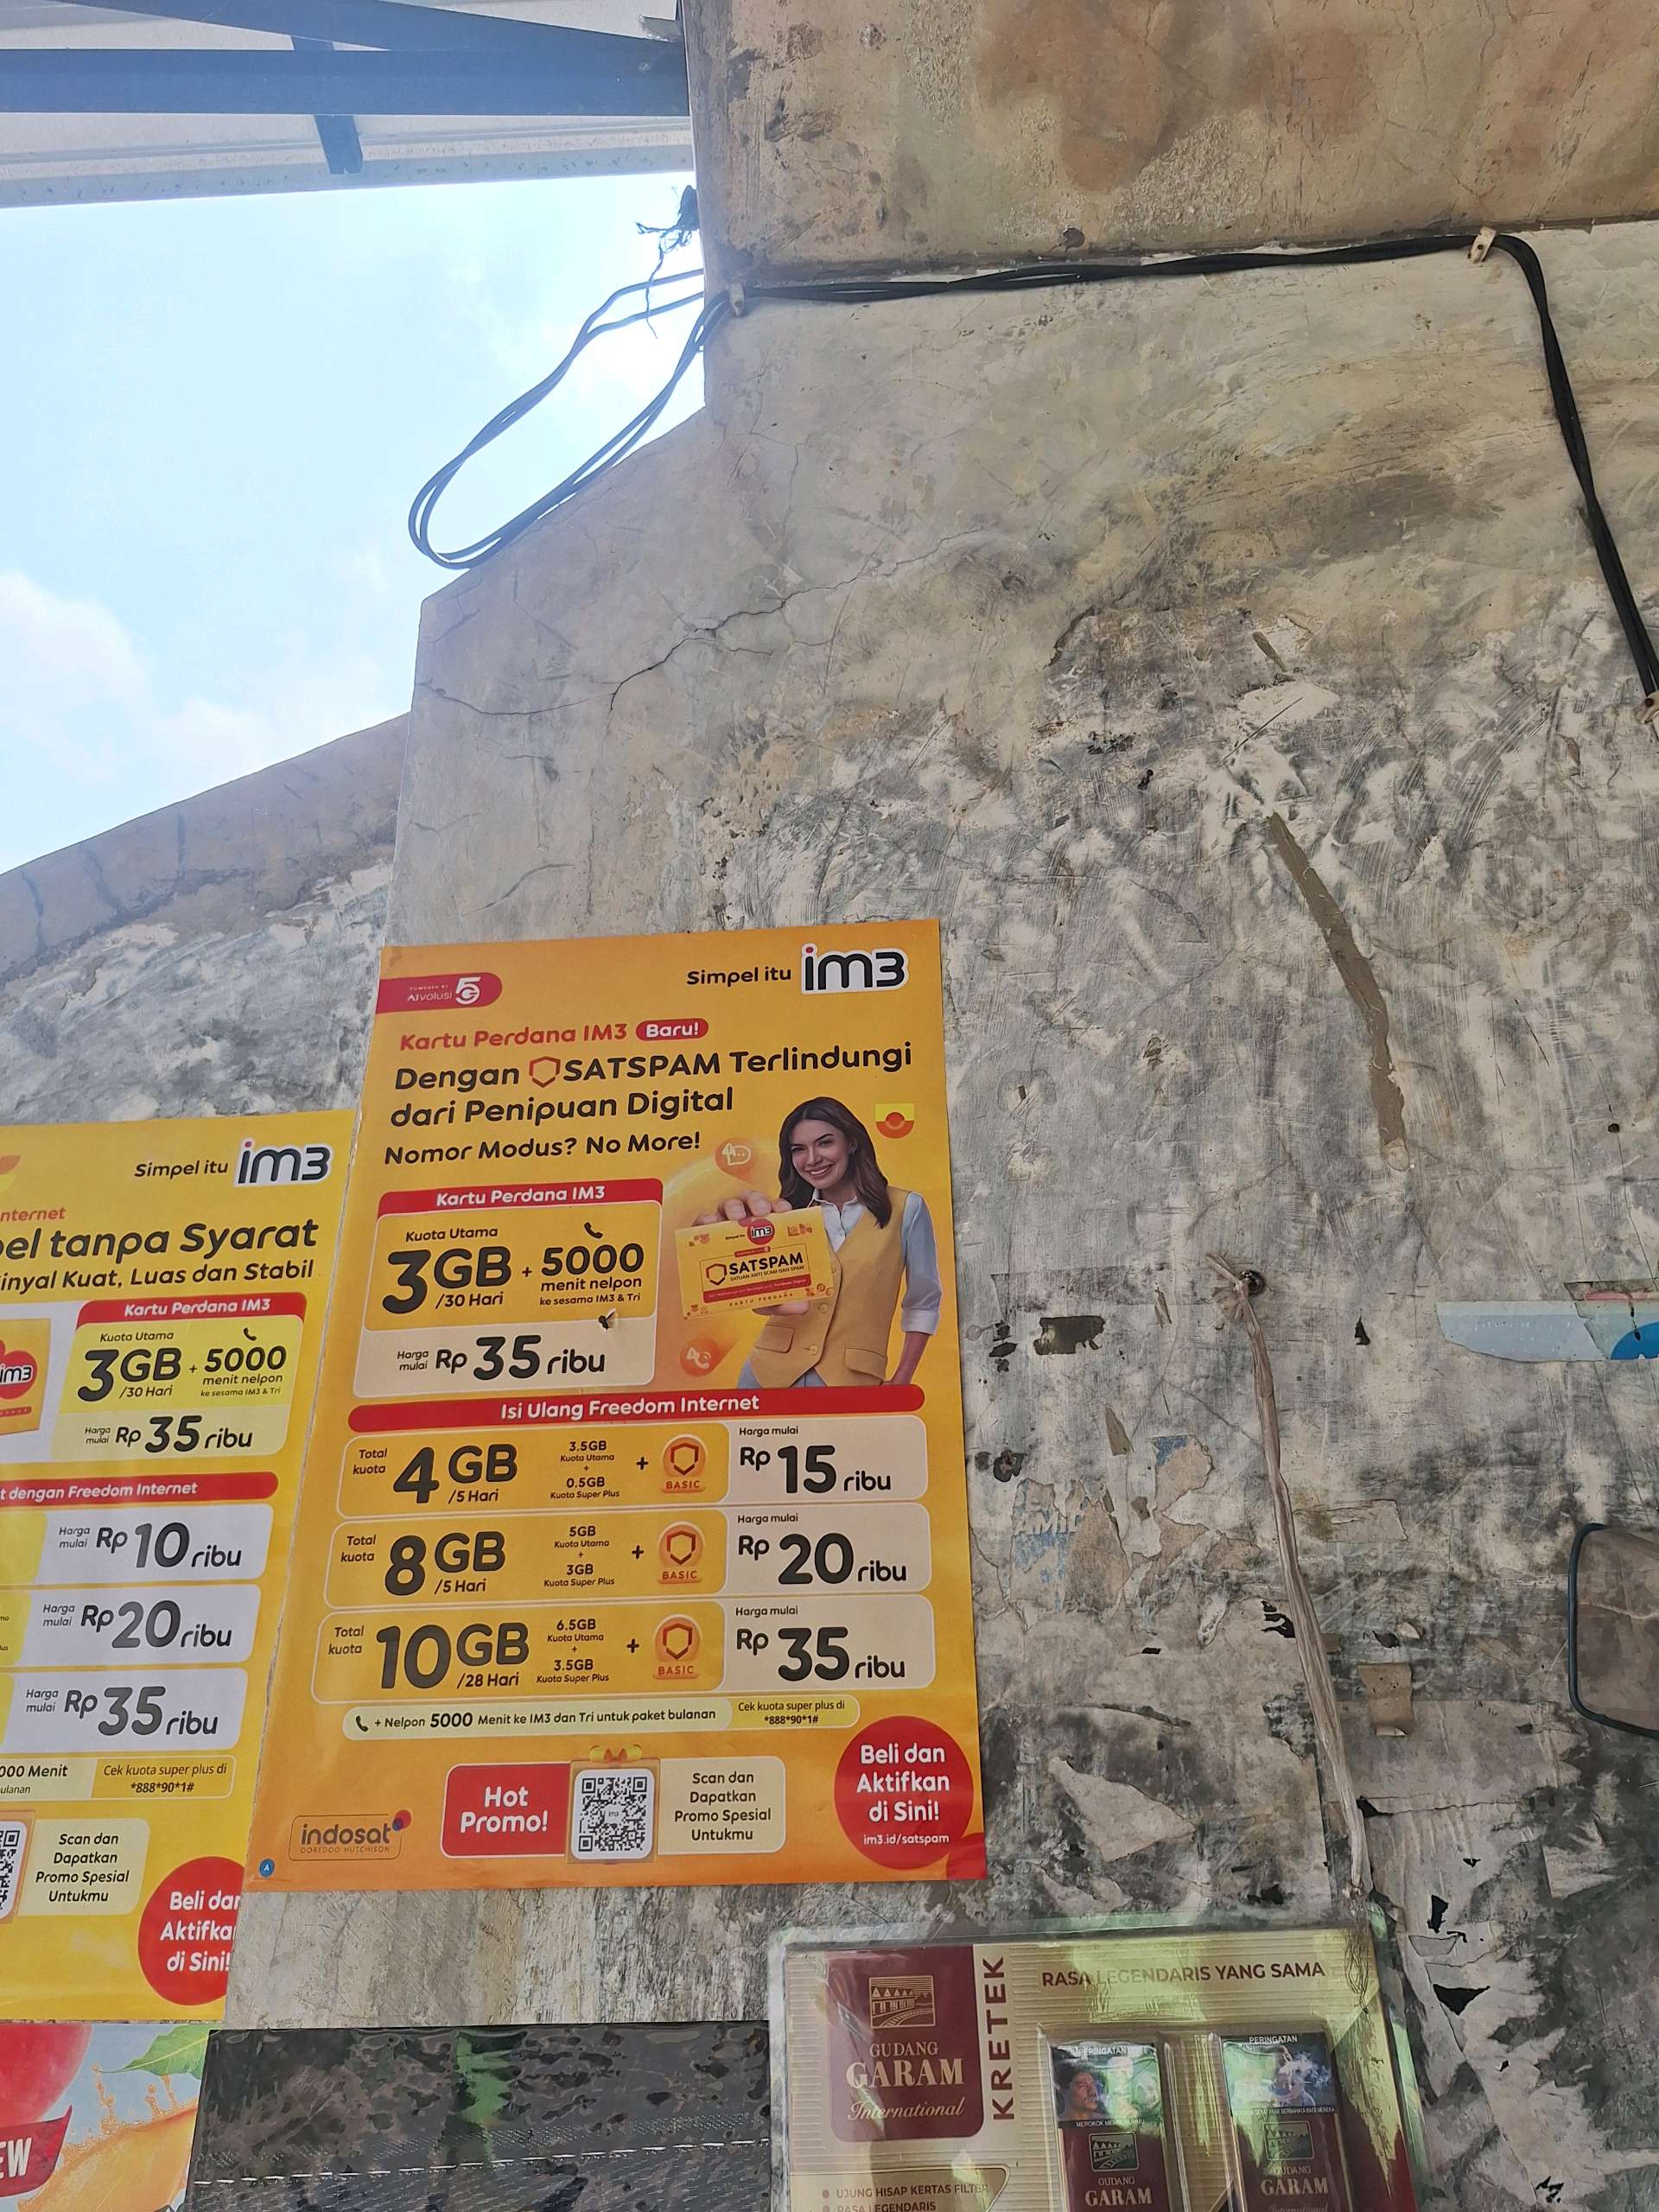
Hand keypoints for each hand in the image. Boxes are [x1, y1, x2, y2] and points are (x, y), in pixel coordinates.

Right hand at [690, 1192, 807, 1314]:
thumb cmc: (749, 1287)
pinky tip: (711, 1224)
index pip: (775, 1209)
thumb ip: (784, 1300)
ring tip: (738, 1218)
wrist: (720, 1295)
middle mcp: (746, 1222)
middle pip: (752, 1201)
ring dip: (735, 1207)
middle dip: (758, 1202)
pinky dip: (707, 1219)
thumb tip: (802, 1306)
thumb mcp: (767, 1296)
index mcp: (766, 1230)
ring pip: (729, 1204)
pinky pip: (703, 1220)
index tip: (785, 1211)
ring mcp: (724, 1224)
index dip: (780, 1205)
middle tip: (762, 1214)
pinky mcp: (703, 1233)